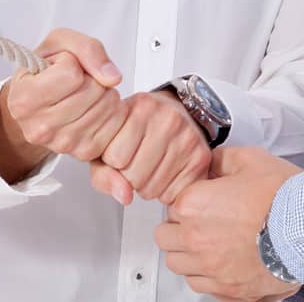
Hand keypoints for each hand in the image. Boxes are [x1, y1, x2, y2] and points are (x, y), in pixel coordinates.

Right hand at [0, 28, 125, 182]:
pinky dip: (114, 110)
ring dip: (104, 93)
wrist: (38, 104)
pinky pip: (117, 123)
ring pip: (108, 106)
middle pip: (93, 90)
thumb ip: (86, 48)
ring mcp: (62, 144)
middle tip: (76, 81)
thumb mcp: (59, 44)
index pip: (71, 74)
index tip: (61, 66)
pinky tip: (96, 107)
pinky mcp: (85, 152)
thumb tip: (112, 77)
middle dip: (92, 77)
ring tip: (84, 93)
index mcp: (24, 99)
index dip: (72, 61)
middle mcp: (40, 128)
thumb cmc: (46, 71)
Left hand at [87, 91, 211, 204]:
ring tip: (152, 165)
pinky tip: (166, 172)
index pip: (115, 158)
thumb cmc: (141, 126)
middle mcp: (168, 119)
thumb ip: (103, 172)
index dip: (113, 161)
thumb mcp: (112, 139)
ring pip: (152, 190)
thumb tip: (124, 196)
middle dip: (129, 177)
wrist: (179, 111)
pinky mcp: (201, 157)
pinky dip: (165, 191)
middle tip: (138, 159)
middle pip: (133, 178)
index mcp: (141, 107)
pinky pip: (171, 195)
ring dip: (147, 186)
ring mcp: (188, 137)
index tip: (121, 149)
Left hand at [154, 146, 303, 300]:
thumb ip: (222, 159)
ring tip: (209, 243)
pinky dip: (206, 275)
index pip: (171, 204)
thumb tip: (212, 162)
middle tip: (200, 221)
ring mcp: (210, 268)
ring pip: (178, 265)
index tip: (201, 199)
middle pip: (165, 237)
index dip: (188, 199)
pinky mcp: (228, 289)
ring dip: (187, 253)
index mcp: (194, 205)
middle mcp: (195, 239)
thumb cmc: (283, 196)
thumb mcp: (251, 159)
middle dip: (178, 227)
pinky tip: (221, 262)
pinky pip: (200, 285)